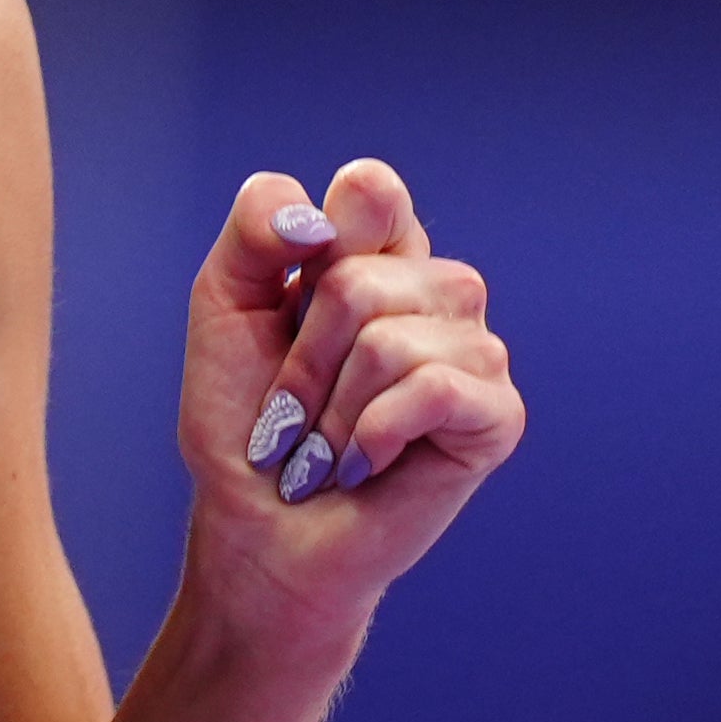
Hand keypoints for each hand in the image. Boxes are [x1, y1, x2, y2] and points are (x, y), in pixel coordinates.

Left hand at [183, 159, 524, 644]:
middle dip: (302, 360)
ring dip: (330, 410)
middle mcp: (439, 290)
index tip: (283, 309)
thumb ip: (255, 230)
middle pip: (358, 278)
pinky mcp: (497, 415)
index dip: (313, 247)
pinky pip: (433, 391)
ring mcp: (476, 351)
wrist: (257, 530)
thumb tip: (316, 215)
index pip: (370, 190)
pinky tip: (361, 465)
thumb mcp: (223, 307)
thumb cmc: (245, 423)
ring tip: (323, 447)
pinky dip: (372, 436)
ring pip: (390, 340)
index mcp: (383, 252)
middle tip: (291, 412)